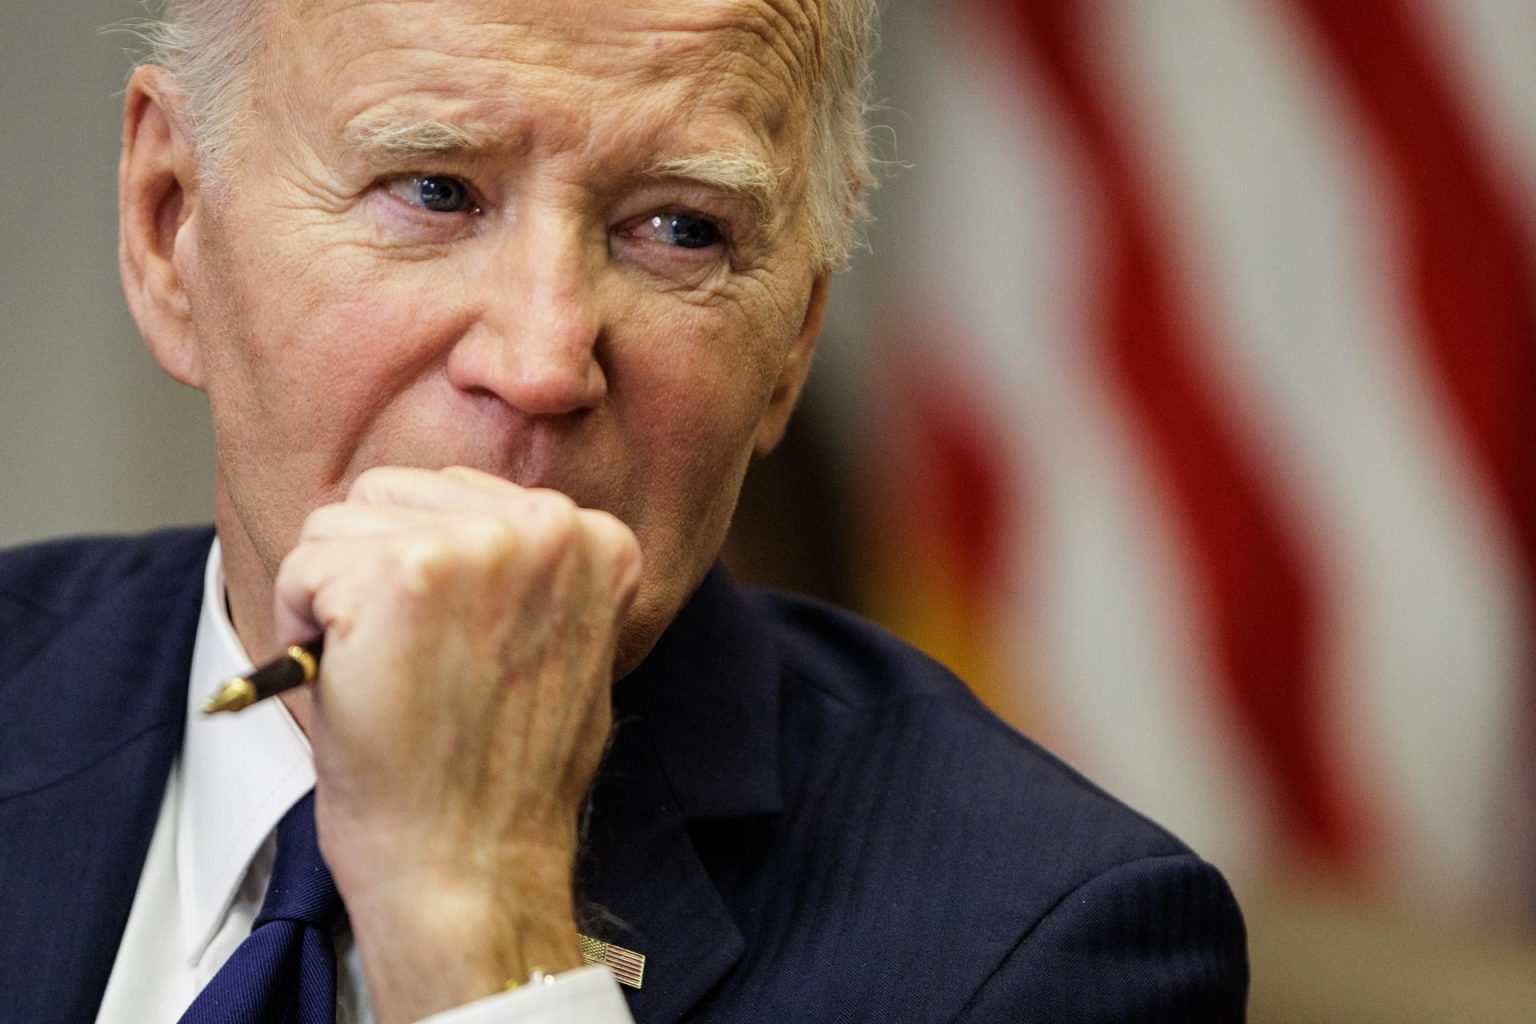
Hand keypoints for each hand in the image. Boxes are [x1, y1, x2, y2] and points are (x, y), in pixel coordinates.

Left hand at [272, 465, 641, 1022]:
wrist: (471, 868)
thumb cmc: (505, 778)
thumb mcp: (562, 648)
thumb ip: (529, 571)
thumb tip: (461, 521)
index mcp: (597, 539)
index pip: (462, 494)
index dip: (427, 568)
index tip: (444, 642)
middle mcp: (549, 526)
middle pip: (396, 493)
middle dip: (371, 569)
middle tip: (401, 660)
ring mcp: (478, 545)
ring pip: (342, 521)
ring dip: (333, 594)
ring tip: (376, 670)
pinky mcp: (405, 573)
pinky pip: (304, 563)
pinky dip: (297, 624)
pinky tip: (345, 678)